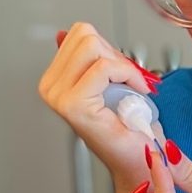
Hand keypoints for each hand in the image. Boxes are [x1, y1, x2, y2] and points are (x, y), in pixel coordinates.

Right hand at [37, 23, 160, 190]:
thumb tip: (64, 34)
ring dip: (122, 66)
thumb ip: (86, 58)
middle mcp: (50, 88)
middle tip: (126, 83)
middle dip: (115, 56)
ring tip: (127, 90)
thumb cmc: (129, 127)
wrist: (141, 159)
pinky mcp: (74, 104)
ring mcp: (59, 96)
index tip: (120, 74)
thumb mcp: (107, 80)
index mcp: (54, 80)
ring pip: (93, 46)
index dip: (110, 49)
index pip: (79, 33)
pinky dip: (128, 75)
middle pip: (85, 36)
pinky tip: (134, 94)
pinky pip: (104, 67)